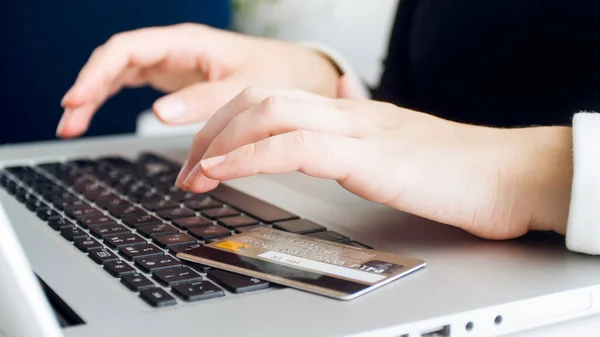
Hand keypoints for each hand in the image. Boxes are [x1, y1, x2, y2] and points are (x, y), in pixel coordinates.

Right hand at [58, 23, 339, 137]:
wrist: (295, 75)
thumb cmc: (275, 74)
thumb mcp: (244, 89)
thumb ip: (203, 100)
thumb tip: (158, 114)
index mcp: (188, 43)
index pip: (128, 49)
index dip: (98, 73)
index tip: (77, 100)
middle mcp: (174, 49)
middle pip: (116, 60)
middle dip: (87, 88)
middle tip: (67, 123)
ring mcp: (172, 63)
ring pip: (120, 72)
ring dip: (93, 96)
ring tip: (71, 126)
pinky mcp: (174, 79)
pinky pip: (132, 83)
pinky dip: (109, 100)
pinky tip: (93, 116)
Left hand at [177, 86, 572, 239]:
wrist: (507, 175)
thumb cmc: (453, 172)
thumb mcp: (390, 152)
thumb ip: (354, 141)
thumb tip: (326, 127)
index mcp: (347, 113)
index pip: (271, 100)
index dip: (228, 124)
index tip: (205, 156)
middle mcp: (345, 113)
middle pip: (258, 99)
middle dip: (211, 131)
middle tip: (186, 168)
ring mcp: (356, 129)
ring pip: (268, 113)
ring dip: (220, 143)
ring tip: (193, 174)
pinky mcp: (367, 155)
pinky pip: (294, 147)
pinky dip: (251, 157)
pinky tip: (225, 172)